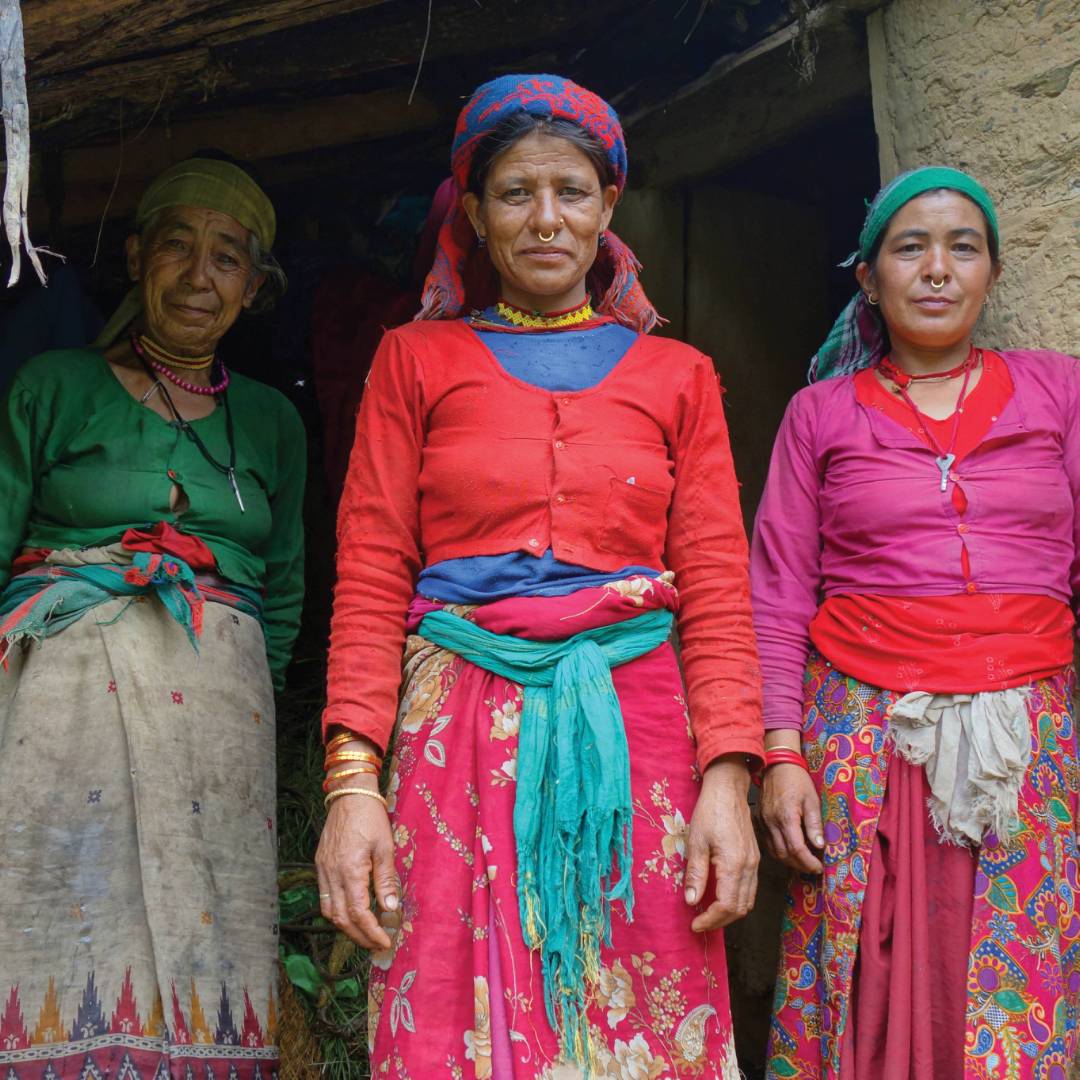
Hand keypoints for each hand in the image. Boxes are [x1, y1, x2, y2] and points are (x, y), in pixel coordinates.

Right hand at [315, 789, 397, 949]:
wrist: (350, 793)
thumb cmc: (371, 817)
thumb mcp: (385, 847)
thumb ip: (386, 880)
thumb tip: (390, 909)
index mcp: (349, 870)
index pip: (358, 913)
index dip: (371, 932)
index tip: (385, 942)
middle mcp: (331, 873)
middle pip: (340, 918)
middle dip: (358, 936)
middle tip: (376, 944)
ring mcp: (322, 869)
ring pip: (328, 910)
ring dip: (345, 926)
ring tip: (365, 932)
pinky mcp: (320, 864)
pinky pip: (324, 896)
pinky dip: (337, 910)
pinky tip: (351, 911)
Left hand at [683, 756, 759, 930]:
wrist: (728, 790)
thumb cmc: (709, 812)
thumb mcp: (696, 842)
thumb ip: (695, 874)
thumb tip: (691, 901)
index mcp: (735, 865)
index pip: (727, 906)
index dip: (711, 920)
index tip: (694, 924)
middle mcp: (749, 868)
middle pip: (740, 908)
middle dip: (720, 921)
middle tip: (700, 923)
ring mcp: (755, 863)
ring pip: (748, 900)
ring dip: (730, 913)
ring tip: (708, 914)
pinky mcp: (755, 858)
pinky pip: (750, 888)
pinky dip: (737, 900)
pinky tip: (720, 897)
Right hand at [760, 763, 823, 873]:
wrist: (777, 765)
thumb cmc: (797, 780)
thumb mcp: (812, 800)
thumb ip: (814, 824)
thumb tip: (819, 846)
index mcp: (786, 817)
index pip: (796, 849)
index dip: (808, 862)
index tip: (819, 867)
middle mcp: (771, 822)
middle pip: (784, 854)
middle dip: (800, 865)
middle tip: (813, 867)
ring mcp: (763, 822)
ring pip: (774, 851)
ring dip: (789, 861)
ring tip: (803, 861)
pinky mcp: (759, 820)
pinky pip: (768, 843)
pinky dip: (779, 851)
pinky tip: (790, 850)